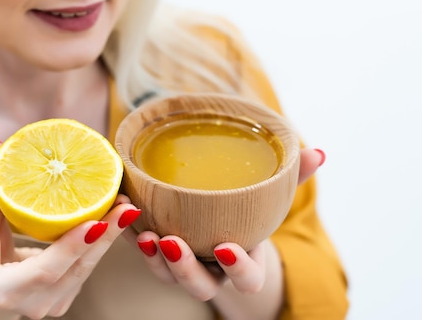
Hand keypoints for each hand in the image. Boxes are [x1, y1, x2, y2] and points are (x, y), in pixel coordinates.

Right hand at [0, 181, 140, 319]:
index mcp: (6, 290)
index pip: (45, 270)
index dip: (71, 246)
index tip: (95, 221)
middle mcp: (34, 303)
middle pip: (77, 268)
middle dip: (105, 234)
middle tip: (125, 204)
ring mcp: (52, 305)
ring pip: (86, 268)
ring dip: (108, 236)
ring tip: (124, 206)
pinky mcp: (65, 298)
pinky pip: (85, 268)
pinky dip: (98, 243)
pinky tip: (113, 219)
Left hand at [127, 147, 325, 308]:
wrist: (224, 227)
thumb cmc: (249, 212)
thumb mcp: (270, 196)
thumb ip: (292, 177)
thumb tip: (319, 153)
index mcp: (243, 261)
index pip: (248, 279)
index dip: (238, 268)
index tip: (226, 248)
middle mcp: (213, 271)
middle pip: (199, 286)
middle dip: (184, 268)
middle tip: (171, 242)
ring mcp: (183, 266)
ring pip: (165, 275)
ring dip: (151, 255)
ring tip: (141, 230)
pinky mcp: (158, 252)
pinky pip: (141, 250)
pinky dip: (128, 233)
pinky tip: (121, 210)